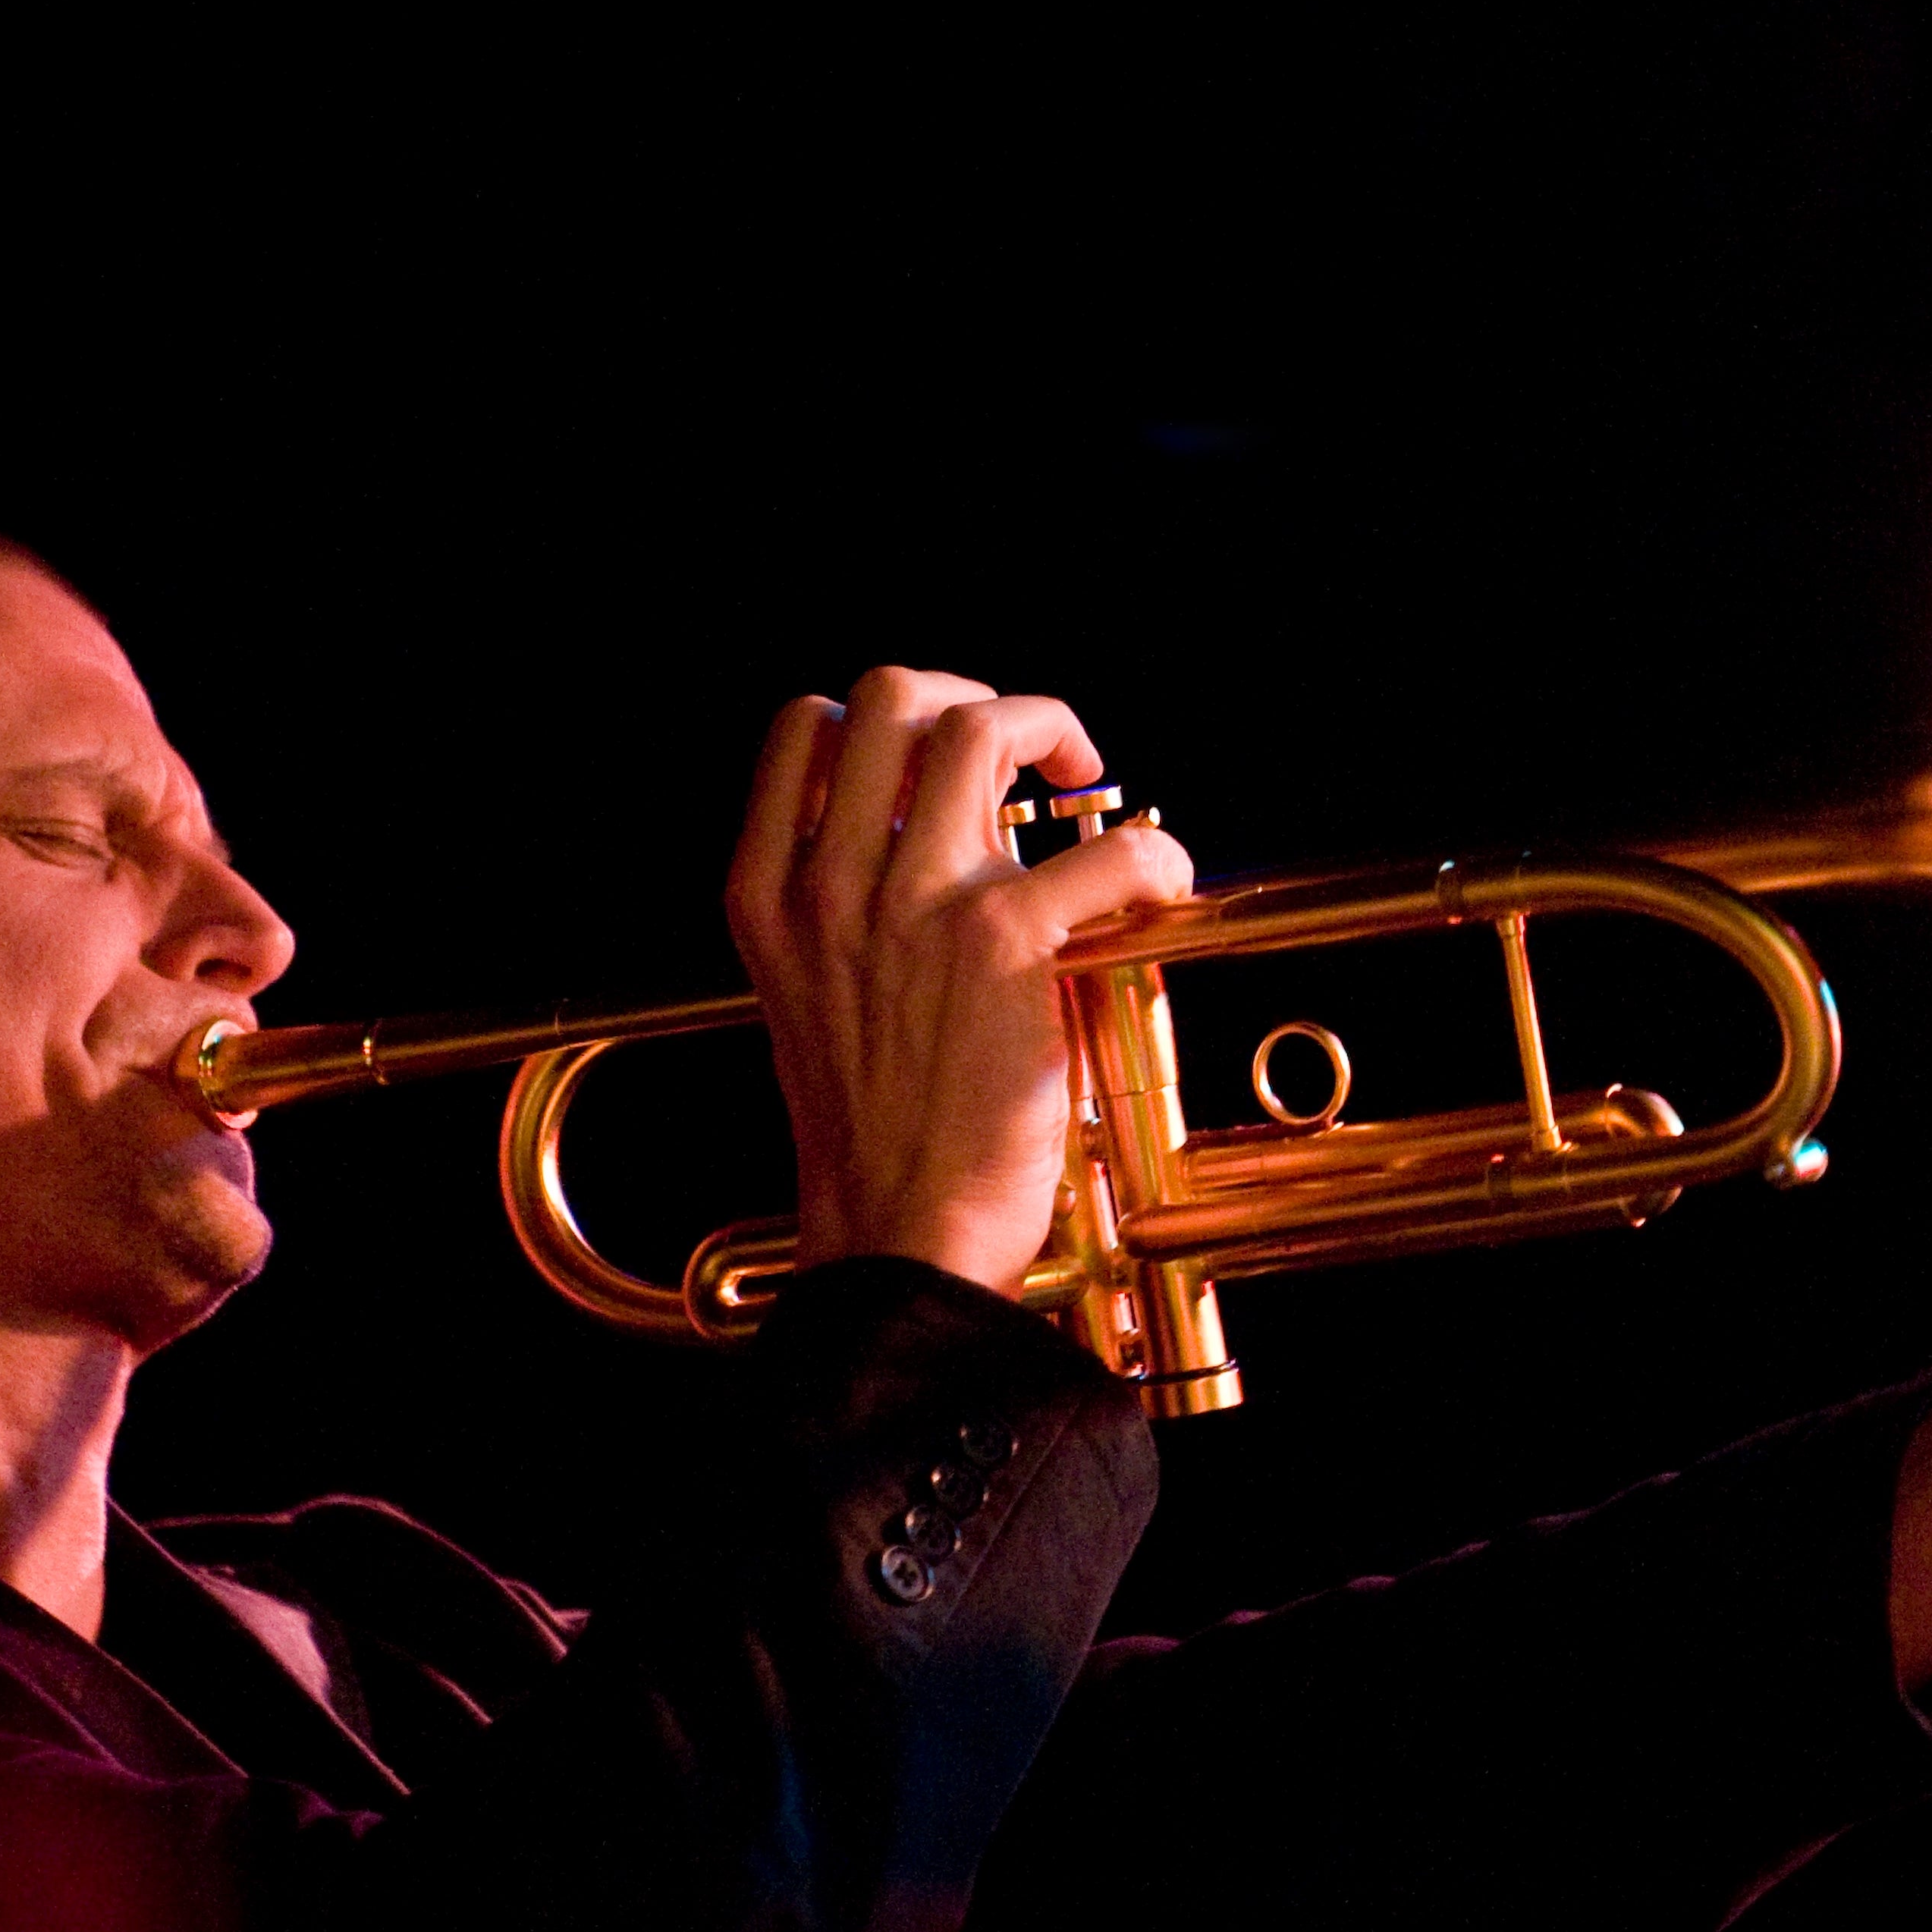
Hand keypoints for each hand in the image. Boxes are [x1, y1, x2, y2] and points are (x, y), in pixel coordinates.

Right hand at [726, 669, 1194, 1297]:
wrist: (897, 1236)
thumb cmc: (875, 1139)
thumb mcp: (812, 1002)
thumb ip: (847, 912)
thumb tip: (928, 843)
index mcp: (769, 894)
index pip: (807, 727)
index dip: (893, 714)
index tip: (948, 755)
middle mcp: (827, 881)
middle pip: (893, 695)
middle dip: (977, 698)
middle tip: (1030, 757)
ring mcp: (910, 902)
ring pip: (980, 729)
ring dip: (1054, 732)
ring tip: (1090, 785)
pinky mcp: (999, 941)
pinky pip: (1103, 847)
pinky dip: (1151, 852)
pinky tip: (1162, 881)